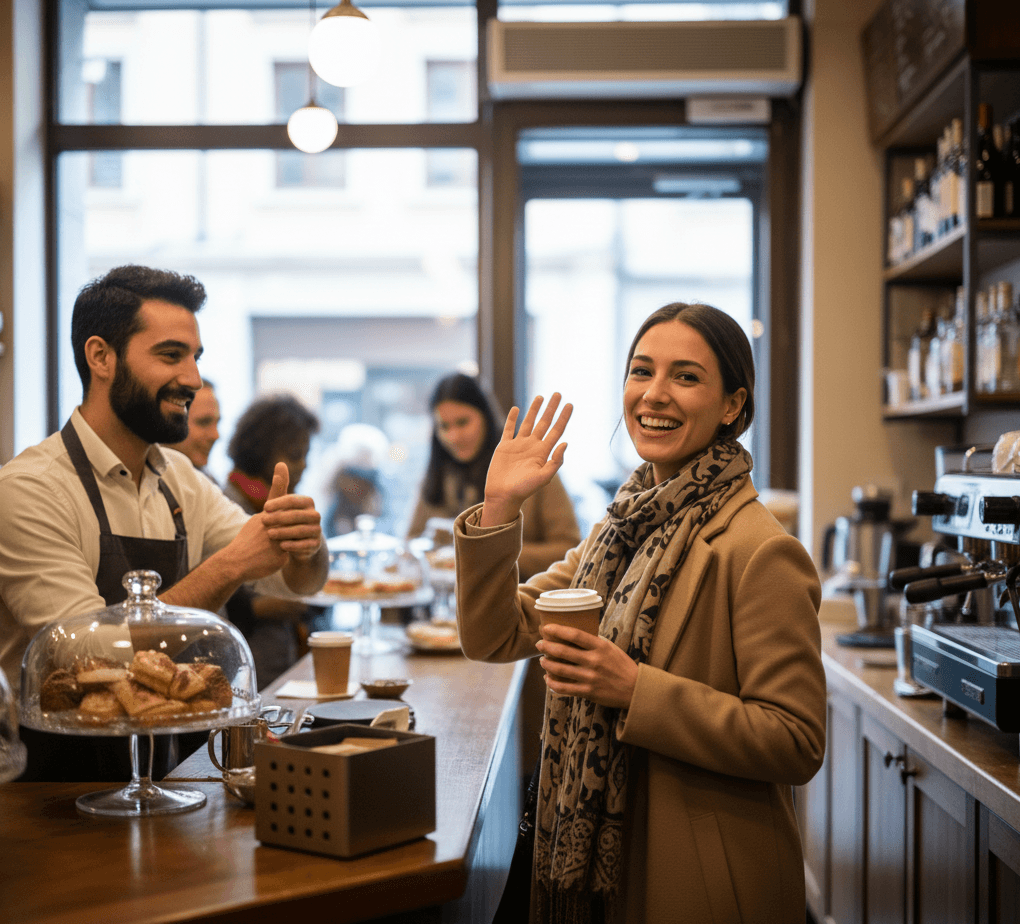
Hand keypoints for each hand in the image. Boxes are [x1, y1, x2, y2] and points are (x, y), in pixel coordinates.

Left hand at [261, 462, 322, 561]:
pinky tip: (281, 546)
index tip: (264, 507)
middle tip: (263, 521)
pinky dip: (293, 546)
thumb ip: (281, 485)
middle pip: (297, 515)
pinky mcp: (316, 545)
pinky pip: (305, 545)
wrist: (297, 542)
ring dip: (284, 532)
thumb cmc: (286, 519)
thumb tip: (280, 463)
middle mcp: (315, 515)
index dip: (279, 502)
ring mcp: (317, 530)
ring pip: (301, 530)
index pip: (293, 500)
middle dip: (279, 517)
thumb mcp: (282, 503)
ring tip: (269, 534)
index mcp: (308, 502)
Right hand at [480, 393, 571, 526]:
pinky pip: (509, 429)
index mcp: (543, 452)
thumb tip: (565, 443)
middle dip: (551, 408)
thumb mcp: (543, 477)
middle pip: (544, 422)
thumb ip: (555, 461)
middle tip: (558, 393)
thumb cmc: (524, 489)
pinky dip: (512, 419)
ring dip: (534, 410)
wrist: (503, 496)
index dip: (563, 418)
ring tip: (541, 397)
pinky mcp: (504, 446)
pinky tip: (516, 409)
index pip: (556, 430)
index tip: (570, 404)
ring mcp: (518, 445)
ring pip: (528, 423)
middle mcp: (532, 446)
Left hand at [535, 623, 638, 709]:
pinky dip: (553, 683)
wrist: (635, 689)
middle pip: (563, 651)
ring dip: (547, 664)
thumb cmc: (621, 666)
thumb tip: (572, 635)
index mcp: (600, 646)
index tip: (546, 628)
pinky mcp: (588, 692)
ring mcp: (590, 677)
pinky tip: (548, 679)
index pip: (574, 635)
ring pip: (560, 669)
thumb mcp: (610, 648)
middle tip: (539, 644)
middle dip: (547, 646)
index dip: (557, 630)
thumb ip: (593, 643)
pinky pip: (565, 688)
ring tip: (542, 660)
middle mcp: (594, 661)